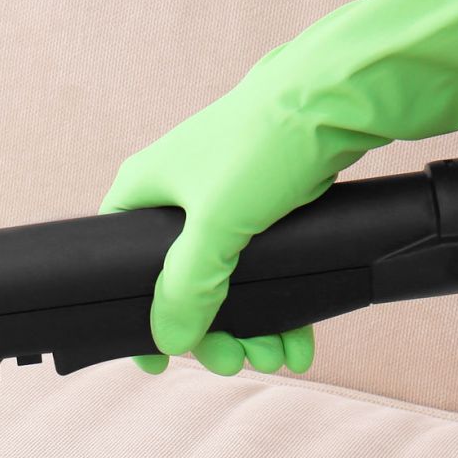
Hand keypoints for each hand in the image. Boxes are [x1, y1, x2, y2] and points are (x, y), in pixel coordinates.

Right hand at [101, 86, 328, 377]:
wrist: (339, 96)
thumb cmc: (262, 142)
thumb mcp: (213, 227)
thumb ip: (185, 289)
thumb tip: (170, 340)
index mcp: (147, 192)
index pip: (118, 264)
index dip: (136, 314)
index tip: (158, 359)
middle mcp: (181, 197)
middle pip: (184, 286)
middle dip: (213, 332)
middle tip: (234, 361)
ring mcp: (228, 203)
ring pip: (230, 284)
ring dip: (253, 328)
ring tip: (276, 356)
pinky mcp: (272, 207)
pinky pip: (268, 272)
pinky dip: (282, 308)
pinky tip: (298, 340)